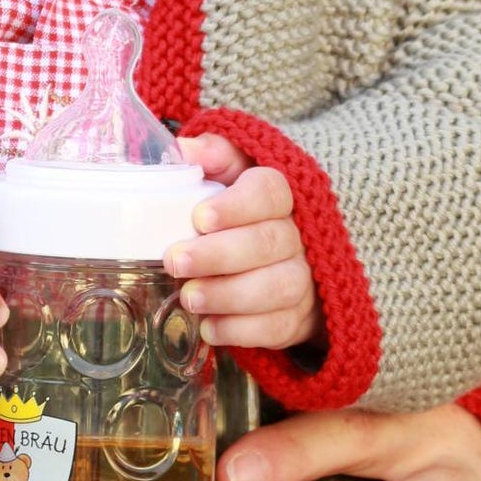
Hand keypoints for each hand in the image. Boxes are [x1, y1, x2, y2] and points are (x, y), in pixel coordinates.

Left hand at [167, 136, 317, 348]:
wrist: (282, 259)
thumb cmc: (243, 212)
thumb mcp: (233, 174)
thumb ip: (215, 156)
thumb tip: (182, 149)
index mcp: (283, 194)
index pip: (270, 192)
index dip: (237, 206)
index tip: (200, 217)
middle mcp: (300, 235)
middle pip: (269, 243)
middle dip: (219, 255)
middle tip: (176, 261)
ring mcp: (305, 279)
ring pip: (278, 287)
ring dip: (229, 295)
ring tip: (189, 297)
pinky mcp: (299, 317)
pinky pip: (278, 328)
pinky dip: (241, 330)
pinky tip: (210, 327)